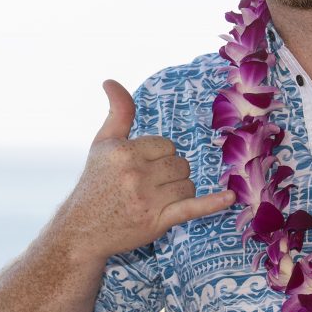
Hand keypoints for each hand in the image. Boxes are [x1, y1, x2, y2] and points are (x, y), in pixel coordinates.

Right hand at [59, 80, 234, 261]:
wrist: (81, 231)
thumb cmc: (96, 184)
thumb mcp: (102, 144)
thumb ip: (117, 112)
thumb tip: (110, 81)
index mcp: (124, 152)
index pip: (166, 146)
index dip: (159, 156)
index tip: (142, 168)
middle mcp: (135, 175)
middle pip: (180, 164)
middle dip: (170, 173)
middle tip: (147, 186)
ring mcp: (147, 200)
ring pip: (187, 184)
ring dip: (179, 191)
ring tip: (155, 199)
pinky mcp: (157, 222)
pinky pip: (191, 209)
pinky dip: (212, 204)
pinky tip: (230, 198)